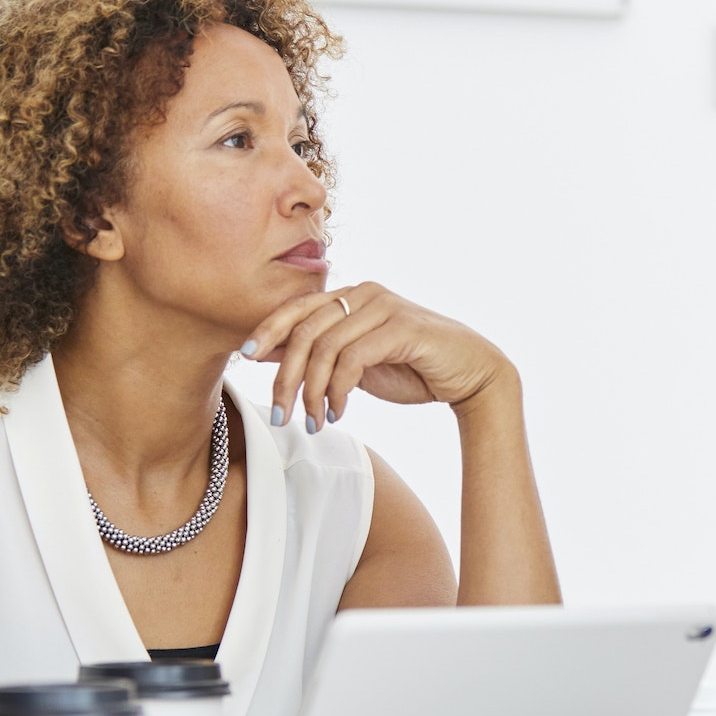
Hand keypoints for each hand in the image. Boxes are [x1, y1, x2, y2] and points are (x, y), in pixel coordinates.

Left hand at [244, 282, 513, 431]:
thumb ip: (321, 354)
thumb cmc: (414, 369)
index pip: (297, 308)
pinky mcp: (401, 328)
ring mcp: (384, 307)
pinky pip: (352, 359)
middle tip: (281, 414)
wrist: (470, 374)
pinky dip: (338, 390)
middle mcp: (365, 292)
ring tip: (313, 422)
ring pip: (325, 348)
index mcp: (353, 295)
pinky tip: (339, 412)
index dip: (266, 330)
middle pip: (305, 330)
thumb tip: (269, 353)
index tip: (244, 357)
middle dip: (285, 377)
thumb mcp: (357, 363)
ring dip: (312, 392)